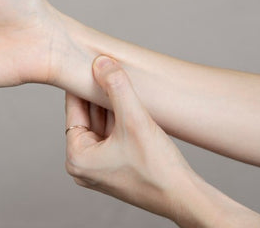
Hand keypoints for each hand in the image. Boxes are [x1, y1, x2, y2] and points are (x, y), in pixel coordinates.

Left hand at [64, 55, 197, 222]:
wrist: (185, 197)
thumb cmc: (158, 167)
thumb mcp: (134, 119)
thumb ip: (117, 87)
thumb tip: (101, 62)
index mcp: (77, 157)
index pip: (73, 110)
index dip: (80, 84)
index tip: (84, 63)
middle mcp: (83, 165)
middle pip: (87, 117)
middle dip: (97, 94)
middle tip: (102, 66)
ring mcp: (99, 168)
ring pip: (101, 125)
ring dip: (110, 105)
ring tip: (117, 79)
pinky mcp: (114, 168)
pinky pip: (111, 136)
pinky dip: (118, 119)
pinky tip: (127, 101)